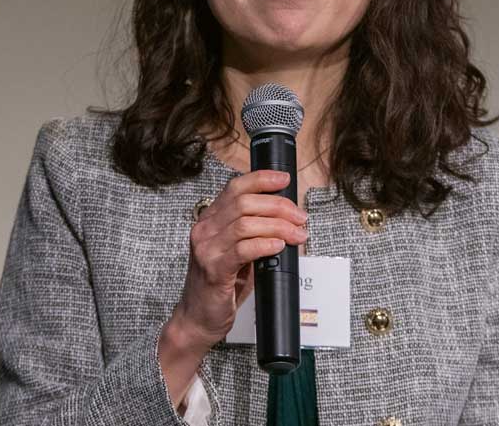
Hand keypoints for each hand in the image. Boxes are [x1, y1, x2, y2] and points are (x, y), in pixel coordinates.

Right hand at [167, 169, 307, 351]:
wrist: (198, 318)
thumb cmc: (221, 284)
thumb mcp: (238, 250)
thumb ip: (255, 231)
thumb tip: (290, 218)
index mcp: (211, 219)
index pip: (236, 187)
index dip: (262, 179)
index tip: (285, 180)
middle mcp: (205, 229)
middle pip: (245, 203)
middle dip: (279, 206)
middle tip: (300, 218)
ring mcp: (206, 248)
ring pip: (246, 223)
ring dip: (278, 226)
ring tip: (297, 234)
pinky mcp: (213, 269)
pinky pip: (243, 249)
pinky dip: (265, 244)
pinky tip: (279, 246)